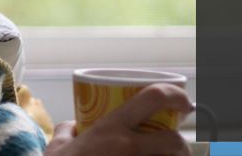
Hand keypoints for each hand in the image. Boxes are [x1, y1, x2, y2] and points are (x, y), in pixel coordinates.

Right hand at [44, 84, 193, 155]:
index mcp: (111, 127)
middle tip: (175, 144)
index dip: (176, 95)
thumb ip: (67, 131)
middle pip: (175, 141)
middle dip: (181, 145)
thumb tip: (73, 126)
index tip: (183, 101)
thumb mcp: (57, 147)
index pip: (153, 97)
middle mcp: (128, 148)